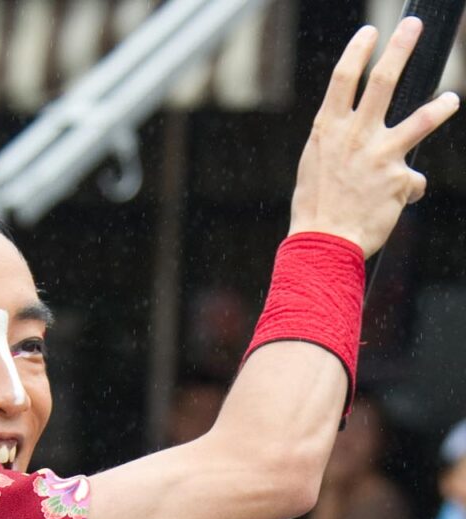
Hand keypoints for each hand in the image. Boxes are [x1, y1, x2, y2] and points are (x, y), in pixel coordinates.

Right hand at [289, 18, 459, 257]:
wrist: (325, 244)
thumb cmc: (315, 209)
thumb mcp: (314, 167)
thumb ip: (336, 143)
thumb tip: (354, 133)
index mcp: (328, 130)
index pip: (343, 78)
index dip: (358, 51)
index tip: (370, 33)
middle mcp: (356, 135)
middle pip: (384, 80)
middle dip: (400, 47)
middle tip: (413, 25)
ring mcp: (381, 154)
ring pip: (422, 119)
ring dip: (440, 107)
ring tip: (452, 99)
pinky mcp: (400, 178)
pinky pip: (411, 181)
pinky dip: (404, 192)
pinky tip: (394, 205)